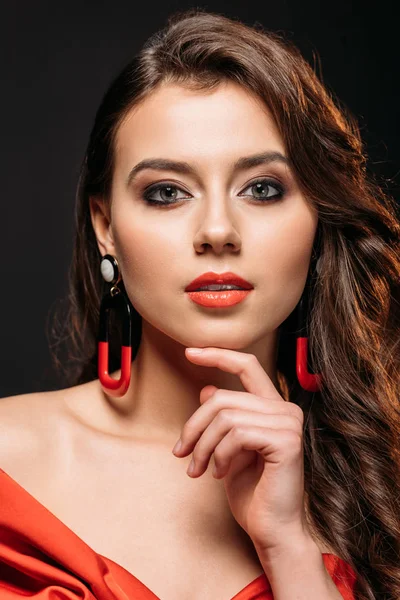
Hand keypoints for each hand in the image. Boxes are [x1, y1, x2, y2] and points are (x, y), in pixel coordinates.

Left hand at [172, 346, 311, 554]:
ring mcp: (289, 423)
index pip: (247, 366)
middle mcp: (285, 410)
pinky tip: (219, 473)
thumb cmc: (251, 493)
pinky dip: (219, 455)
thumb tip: (207, 390)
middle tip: (181, 453)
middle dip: (194, 426)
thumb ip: (223, 419)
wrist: (271, 530)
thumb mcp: (228, 450)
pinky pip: (236, 434)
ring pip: (225, 416)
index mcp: (273, 408)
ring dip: (202, 446)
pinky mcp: (287, 441)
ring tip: (197, 469)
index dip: (218, 355)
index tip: (190, 352)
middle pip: (223, 398)